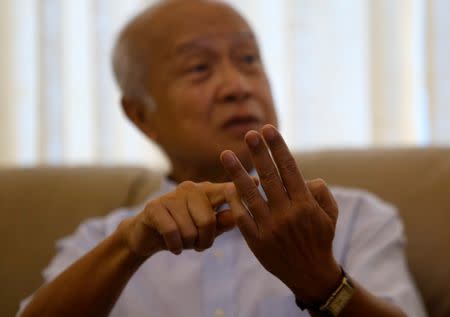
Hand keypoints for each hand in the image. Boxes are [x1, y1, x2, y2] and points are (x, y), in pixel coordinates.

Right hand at [123, 181, 235, 256]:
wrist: (147, 235)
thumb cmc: (184, 229)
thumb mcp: (206, 227)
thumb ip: (224, 221)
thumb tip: (242, 214)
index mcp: (207, 192)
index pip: (228, 190)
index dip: (241, 189)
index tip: (258, 181)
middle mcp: (191, 189)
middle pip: (208, 220)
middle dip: (205, 240)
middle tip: (199, 244)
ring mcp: (172, 196)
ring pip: (190, 229)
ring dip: (188, 244)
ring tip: (185, 242)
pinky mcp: (155, 207)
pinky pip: (172, 232)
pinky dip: (175, 246)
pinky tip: (173, 247)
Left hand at [220, 125, 341, 303]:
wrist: (310, 275)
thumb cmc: (321, 240)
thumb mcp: (330, 215)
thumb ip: (321, 191)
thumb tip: (305, 177)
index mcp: (305, 204)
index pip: (289, 169)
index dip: (278, 147)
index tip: (268, 129)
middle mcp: (287, 213)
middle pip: (269, 177)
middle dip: (259, 153)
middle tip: (248, 134)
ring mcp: (270, 227)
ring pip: (250, 195)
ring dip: (237, 173)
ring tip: (225, 154)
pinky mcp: (257, 241)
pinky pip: (242, 217)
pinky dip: (234, 201)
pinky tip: (227, 187)